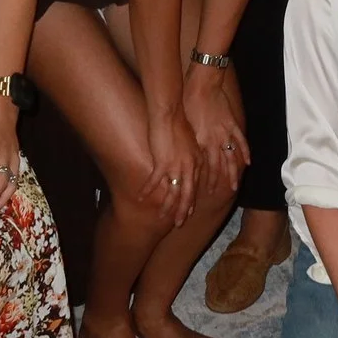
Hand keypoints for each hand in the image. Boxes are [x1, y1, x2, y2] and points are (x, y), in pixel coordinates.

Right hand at [140, 108, 198, 227]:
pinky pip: (154, 182)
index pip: (195, 186)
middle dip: (183, 211)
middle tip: (179, 224)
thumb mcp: (191, 140)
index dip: (191, 200)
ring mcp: (176, 167)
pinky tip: (140, 198)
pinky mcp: (162, 163)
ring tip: (162, 218)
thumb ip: (191, 154)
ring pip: (173, 194)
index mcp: (196, 162)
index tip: (189, 211)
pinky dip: (147, 191)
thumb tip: (188, 161)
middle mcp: (188, 168)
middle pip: (187, 195)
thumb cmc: (180, 122)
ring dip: (167, 207)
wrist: (171, 114)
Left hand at [181, 63, 249, 193]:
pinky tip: (248, 162)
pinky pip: (241, 141)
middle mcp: (216, 140)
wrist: (202, 86)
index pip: (208, 167)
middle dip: (224, 181)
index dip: (208, 180)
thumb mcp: (187, 126)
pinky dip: (246, 152)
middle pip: (222, 166)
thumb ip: (192, 142)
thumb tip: (191, 157)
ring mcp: (226, 132)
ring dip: (235, 172)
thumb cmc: (189, 103)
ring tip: (236, 184)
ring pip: (233, 157)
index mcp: (204, 141)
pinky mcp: (232, 123)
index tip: (207, 191)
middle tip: (227, 192)